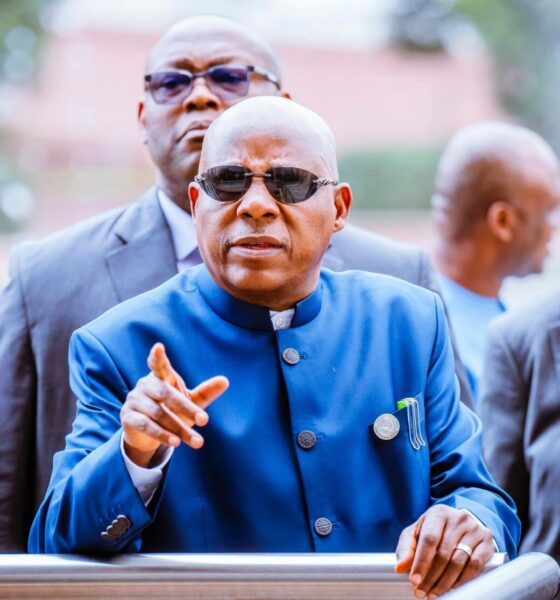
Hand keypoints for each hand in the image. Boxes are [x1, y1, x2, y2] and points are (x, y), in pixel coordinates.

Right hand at [120, 342, 228, 466]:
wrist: (147, 433)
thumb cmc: (172, 410)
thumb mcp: (190, 401)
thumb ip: (206, 391)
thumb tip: (225, 380)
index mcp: (161, 377)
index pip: (159, 365)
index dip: (157, 357)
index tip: (158, 347)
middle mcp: (145, 385)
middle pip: (166, 393)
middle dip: (186, 408)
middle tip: (205, 421)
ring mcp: (135, 400)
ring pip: (158, 413)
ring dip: (178, 428)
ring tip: (197, 442)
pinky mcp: (128, 417)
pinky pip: (146, 425)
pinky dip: (162, 434)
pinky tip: (175, 443)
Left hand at [395, 505, 494, 598]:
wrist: (461, 524)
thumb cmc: (435, 530)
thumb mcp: (417, 532)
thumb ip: (406, 547)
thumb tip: (400, 566)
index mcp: (438, 513)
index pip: (429, 540)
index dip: (421, 562)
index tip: (414, 580)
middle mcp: (458, 519)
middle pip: (444, 553)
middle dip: (431, 577)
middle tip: (422, 592)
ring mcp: (474, 529)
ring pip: (459, 562)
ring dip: (445, 582)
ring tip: (434, 593)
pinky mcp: (487, 541)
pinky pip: (475, 565)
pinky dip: (463, 580)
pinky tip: (453, 587)